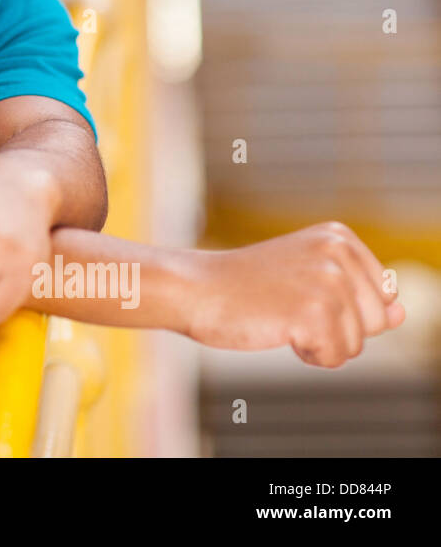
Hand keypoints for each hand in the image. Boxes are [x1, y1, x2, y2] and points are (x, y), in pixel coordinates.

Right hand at [185, 221, 404, 367]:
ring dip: (319, 343)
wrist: (194, 288)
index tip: (299, 292)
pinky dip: (308, 355)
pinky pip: (335, 358)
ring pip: (357, 343)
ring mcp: (328, 282)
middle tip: (286, 306)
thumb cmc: (246, 286)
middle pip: (376, 321)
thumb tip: (401, 315)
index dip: (344, 309)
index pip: (383, 296)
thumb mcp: (308, 278)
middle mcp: (339, 252)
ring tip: (280, 316)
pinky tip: (277, 330)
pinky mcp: (314, 312)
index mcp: (339, 237)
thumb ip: (360, 295)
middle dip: (336, 327)